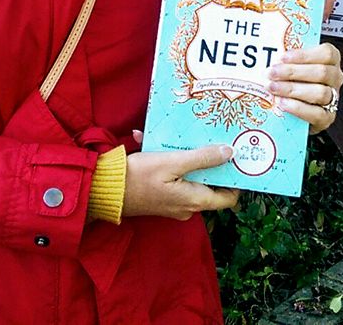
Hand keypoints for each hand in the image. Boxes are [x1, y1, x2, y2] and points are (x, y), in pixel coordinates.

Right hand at [123, 133, 239, 220]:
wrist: (104, 190)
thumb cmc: (139, 176)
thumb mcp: (173, 162)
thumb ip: (202, 158)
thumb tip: (230, 153)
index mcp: (194, 201)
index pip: (229, 198)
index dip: (236, 180)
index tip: (238, 159)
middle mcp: (187, 208)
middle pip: (211, 186)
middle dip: (210, 162)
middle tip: (213, 139)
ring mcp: (174, 205)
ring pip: (191, 179)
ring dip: (187, 158)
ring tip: (183, 135)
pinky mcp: (161, 198)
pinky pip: (174, 179)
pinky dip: (169, 162)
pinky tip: (151, 141)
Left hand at [268, 42, 342, 134]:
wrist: (297, 109)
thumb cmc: (296, 80)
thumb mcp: (294, 66)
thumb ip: (288, 60)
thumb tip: (270, 57)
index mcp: (331, 60)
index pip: (326, 53)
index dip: (304, 55)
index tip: (282, 57)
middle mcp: (336, 78)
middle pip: (321, 72)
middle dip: (293, 72)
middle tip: (272, 73)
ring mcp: (334, 98)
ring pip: (320, 93)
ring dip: (293, 90)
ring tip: (273, 88)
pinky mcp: (327, 118)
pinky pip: (316, 114)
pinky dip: (297, 108)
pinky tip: (282, 103)